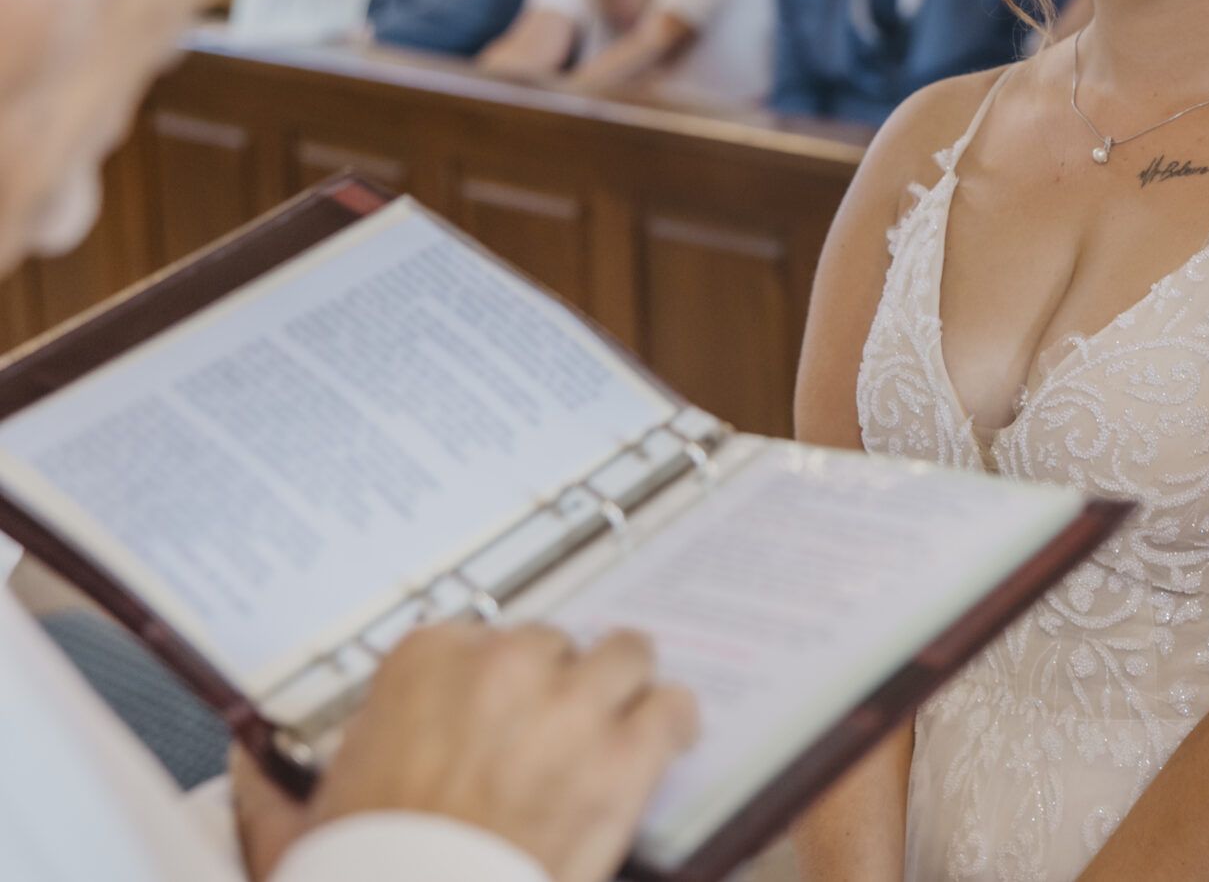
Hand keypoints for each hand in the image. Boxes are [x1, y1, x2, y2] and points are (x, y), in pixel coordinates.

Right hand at [245, 621, 698, 881]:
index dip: (494, 681)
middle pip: (556, 645)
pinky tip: (666, 743)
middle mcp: (503, 664)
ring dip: (624, 690)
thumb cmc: (365, 873)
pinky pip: (672, 707)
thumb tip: (247, 762)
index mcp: (424, 663)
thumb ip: (269, 783)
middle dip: (557, 686)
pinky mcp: (625, 754)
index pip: (481, 638)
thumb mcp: (295, 826)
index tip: (495, 710)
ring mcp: (571, 704)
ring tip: (621, 723)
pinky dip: (673, 725)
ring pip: (627, 657)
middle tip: (552, 733)